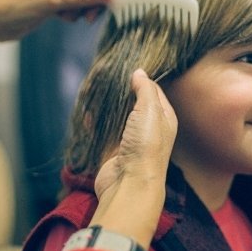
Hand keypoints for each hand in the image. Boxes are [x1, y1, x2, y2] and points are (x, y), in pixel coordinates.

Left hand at [0, 0, 116, 40]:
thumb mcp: (52, 2)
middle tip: (91, 17)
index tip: (117, 1)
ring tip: (70, 17)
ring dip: (82, 9)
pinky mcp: (54, 0)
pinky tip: (61, 18)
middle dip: (93, 1)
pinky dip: (72, 14)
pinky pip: (75, 6)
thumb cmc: (17, 6)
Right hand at [90, 69, 177, 247]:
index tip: (126, 66)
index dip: (141, 79)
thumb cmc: (146, 147)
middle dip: (121, 91)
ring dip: (106, 106)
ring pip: (116, 116)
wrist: (129, 184)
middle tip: (107, 75)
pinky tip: (87, 112)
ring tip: (95, 90)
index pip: (153, 91)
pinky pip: (102, 131)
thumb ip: (145, 89)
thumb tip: (139, 72)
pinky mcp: (112, 150)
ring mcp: (129, 139)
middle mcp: (148, 128)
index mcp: (164, 118)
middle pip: (134, 103)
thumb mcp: (150, 110)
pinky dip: (94, 121)